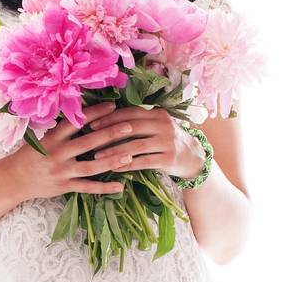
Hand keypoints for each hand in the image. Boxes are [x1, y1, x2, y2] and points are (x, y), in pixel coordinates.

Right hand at [6, 100, 133, 200]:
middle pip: (88, 142)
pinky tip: (120, 186)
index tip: (112, 106)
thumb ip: (63, 130)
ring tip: (130, 155)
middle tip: (129, 127)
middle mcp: (58, 153)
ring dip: (111, 161)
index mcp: (53, 137)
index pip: (76, 121)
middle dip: (110, 134)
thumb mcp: (44, 138)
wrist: (15, 179)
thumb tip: (85, 114)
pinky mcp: (64, 186)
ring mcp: (62, 171)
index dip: (95, 113)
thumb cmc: (32, 155)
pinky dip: (104, 188)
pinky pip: (87, 187)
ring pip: (91, 166)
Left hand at [85, 105, 203, 177]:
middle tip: (90, 140)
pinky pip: (143, 162)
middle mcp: (164, 125)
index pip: (130, 113)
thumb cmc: (166, 140)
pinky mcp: (169, 159)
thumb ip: (138, 121)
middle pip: (131, 128)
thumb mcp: (156, 125)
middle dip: (109, 134)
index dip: (110, 118)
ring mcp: (167, 142)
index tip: (91, 124)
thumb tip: (107, 117)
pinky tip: (114, 168)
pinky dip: (127, 165)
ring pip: (136, 146)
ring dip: (114, 151)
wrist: (192, 157)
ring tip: (98, 157)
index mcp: (158, 113)